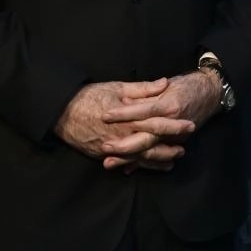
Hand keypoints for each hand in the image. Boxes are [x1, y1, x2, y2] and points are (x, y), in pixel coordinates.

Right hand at [53, 80, 191, 168]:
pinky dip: (137, 166)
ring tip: (171, 162)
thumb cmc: (90, 96)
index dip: (174, 125)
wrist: (61, 112)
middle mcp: (122, 135)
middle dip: (168, 149)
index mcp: (128, 118)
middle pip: (150, 145)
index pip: (156, 122)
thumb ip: (144, 88)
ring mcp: (112, 148)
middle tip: (183, 150)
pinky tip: (147, 167)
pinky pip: (124, 162)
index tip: (189, 125)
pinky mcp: (103, 155)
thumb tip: (165, 83)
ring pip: (139, 158)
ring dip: (156, 161)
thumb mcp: (118, 87)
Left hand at [97, 73, 217, 170]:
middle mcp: (172, 123)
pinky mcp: (176, 143)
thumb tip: (125, 100)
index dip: (123, 114)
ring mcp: (175, 137)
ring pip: (149, 151)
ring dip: (129, 159)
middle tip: (104, 146)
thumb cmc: (187, 85)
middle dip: (123, 145)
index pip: (142, 111)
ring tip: (108, 164)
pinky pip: (157, 156)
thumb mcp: (167, 84)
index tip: (104, 115)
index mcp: (169, 105)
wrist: (211, 93)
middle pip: (145, 138)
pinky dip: (142, 163)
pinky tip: (127, 168)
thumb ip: (146, 93)